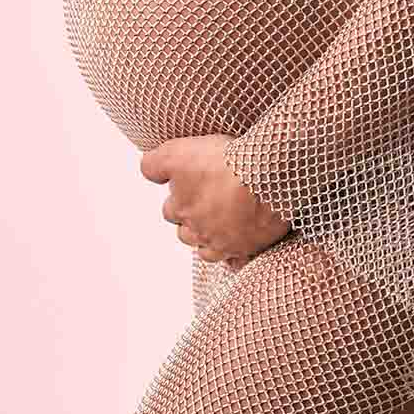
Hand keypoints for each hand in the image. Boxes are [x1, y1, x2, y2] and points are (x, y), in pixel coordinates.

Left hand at [140, 134, 291, 265]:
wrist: (266, 175)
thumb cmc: (223, 162)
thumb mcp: (176, 153)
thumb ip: (154, 164)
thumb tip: (147, 172)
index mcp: (180, 209)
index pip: (170, 209)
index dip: (180, 196)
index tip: (193, 184)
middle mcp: (198, 231)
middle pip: (187, 233)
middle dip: (193, 221)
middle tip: (208, 202)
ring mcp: (224, 243)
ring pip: (208, 250)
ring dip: (211, 238)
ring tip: (222, 223)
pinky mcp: (250, 248)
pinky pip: (237, 260)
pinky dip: (236, 253)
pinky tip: (240, 243)